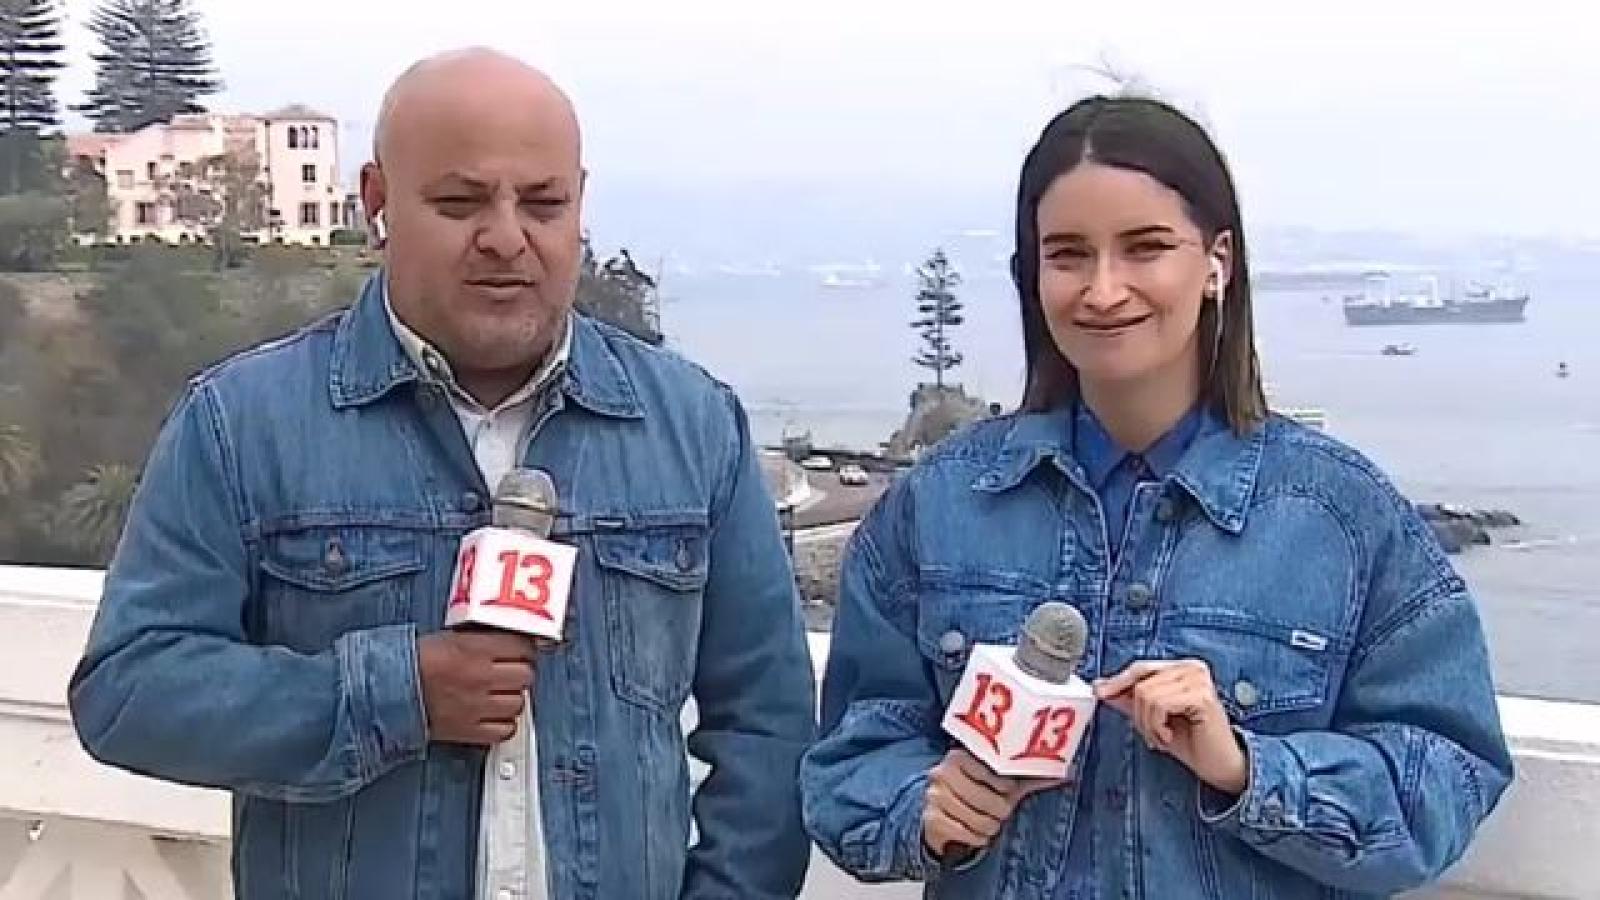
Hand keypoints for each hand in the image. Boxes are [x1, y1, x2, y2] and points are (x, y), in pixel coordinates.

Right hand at [417, 630, 537, 745]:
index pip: (522, 646)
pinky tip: (493, 717)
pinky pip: (505, 731)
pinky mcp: (469, 731)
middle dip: (520, 674)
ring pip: (518, 704)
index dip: (524, 650)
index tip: (521, 653)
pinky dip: (503, 725)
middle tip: (510, 674)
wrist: (388, 692)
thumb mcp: (451, 638)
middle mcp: (479, 676)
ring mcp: (476, 705)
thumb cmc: (417, 663)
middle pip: (525, 675)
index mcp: (474, 649)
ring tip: (499, 696)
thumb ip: (484, 641)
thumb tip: (513, 642)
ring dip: (512, 700)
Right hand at [922, 747, 1064, 858]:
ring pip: (981, 821)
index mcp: (960, 758)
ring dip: (988, 827)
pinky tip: (973, 830)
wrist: (938, 815)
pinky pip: (968, 834)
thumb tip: (1067, 773)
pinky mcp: (932, 819)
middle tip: (995, 809)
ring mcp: (935, 797)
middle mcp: (943, 773)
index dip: (1005, 790)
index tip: (1003, 791)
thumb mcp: (999, 784)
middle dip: (999, 812)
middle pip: (992, 802)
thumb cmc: (974, 795)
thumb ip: (1029, 778)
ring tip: (984, 820)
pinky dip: (976, 838)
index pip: (997, 777)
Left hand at [1094, 660, 1247, 795]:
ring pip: (1146, 694)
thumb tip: (1101, 686)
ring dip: (1148, 724)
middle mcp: (1192, 668)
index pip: (1140, 668)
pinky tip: (1169, 736)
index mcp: (1181, 668)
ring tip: (1163, 736)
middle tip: (1153, 734)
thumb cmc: (1192, 743)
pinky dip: (1157, 726)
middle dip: (1138, 713)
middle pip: (1139, 681)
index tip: (1100, 693)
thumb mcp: (1152, 718)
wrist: (1220, 766)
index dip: (1118, 682)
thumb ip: (1130, 700)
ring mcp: (1198, 679)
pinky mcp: (1201, 695)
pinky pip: (1159, 705)